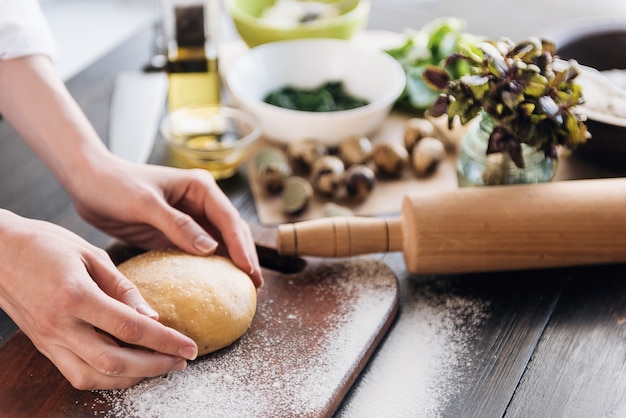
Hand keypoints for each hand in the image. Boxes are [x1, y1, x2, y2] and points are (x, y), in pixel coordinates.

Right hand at [0, 210, 198, 388]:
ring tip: (160, 367)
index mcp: (75, 296)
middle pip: (115, 361)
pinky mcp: (43, 346)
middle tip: (181, 362)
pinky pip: (76, 374)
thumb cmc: (45, 244)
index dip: (165, 341)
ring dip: (132, 378)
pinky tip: (127, 369)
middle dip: (155, 366)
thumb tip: (152, 317)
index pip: (130, 328)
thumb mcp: (91, 254)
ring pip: (94, 376)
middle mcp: (60, 324)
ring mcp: (49, 340)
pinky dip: (106, 378)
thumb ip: (123, 288)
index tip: (189, 347)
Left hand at [66, 156, 262, 287]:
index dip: (241, 245)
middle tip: (254, 285)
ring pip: (221, 242)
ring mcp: (191, 218)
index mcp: (200, 187)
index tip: (248, 270)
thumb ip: (178, 225)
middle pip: (232, 230)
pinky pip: (200, 251)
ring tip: (244, 287)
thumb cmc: (115, 185)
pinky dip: (211, 266)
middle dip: (245, 256)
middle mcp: (201, 201)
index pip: (229, 218)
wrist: (89, 183)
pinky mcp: (177, 232)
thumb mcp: (145, 204)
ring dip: (232, 261)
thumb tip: (211, 249)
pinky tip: (217, 283)